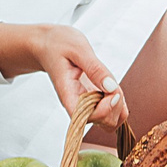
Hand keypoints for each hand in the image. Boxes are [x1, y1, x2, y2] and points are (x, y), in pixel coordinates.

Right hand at [0, 22, 126, 133]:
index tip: (112, 90)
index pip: (87, 117)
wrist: (47, 44)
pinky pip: (109, 111)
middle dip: (115, 106)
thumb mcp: (78, 49)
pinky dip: (117, 102)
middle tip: (113, 83)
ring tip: (112, 85)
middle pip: (102, 122)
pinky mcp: (92, 99)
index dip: (105, 109)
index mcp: (68, 94)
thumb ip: (95, 68)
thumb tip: (111, 87)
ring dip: (118, 106)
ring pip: (109, 120)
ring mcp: (85, 103)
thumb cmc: (58, 44)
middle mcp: (76, 103)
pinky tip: (113, 87)